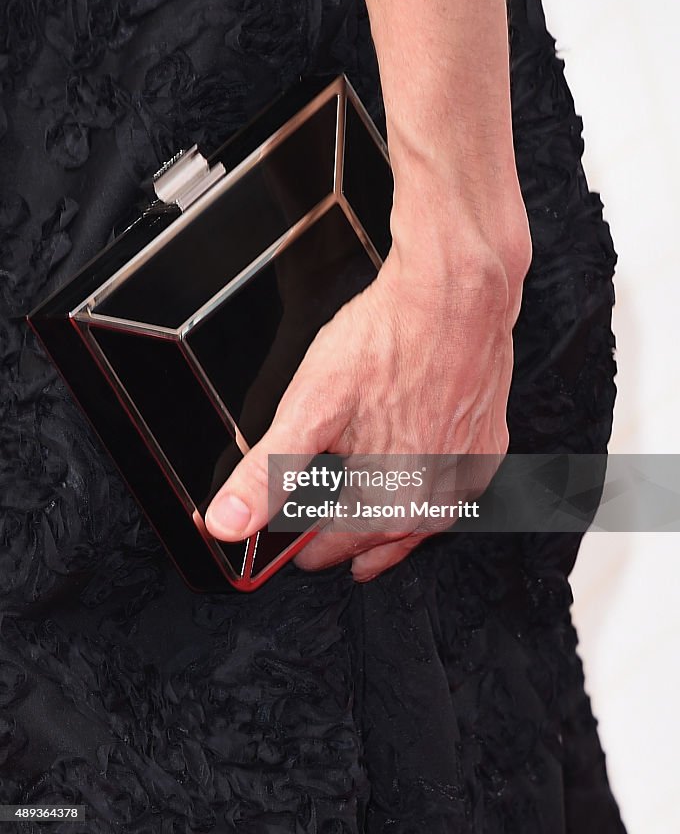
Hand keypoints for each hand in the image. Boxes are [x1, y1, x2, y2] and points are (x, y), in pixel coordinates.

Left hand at [204, 163, 531, 581]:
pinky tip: (426, 483)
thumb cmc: (386, 342)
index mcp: (390, 504)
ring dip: (395, 528)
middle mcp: (436, 498)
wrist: (452, 294)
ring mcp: (467, 470)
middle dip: (351, 544)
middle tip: (326, 547)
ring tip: (375, 536)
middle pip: (382, 540)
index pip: (334, 549)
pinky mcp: (489, 440)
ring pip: (425, 521)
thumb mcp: (308, 408)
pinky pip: (458, 486)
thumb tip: (226, 525)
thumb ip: (267, 474)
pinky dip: (435, 492)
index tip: (293, 551)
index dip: (305, 551)